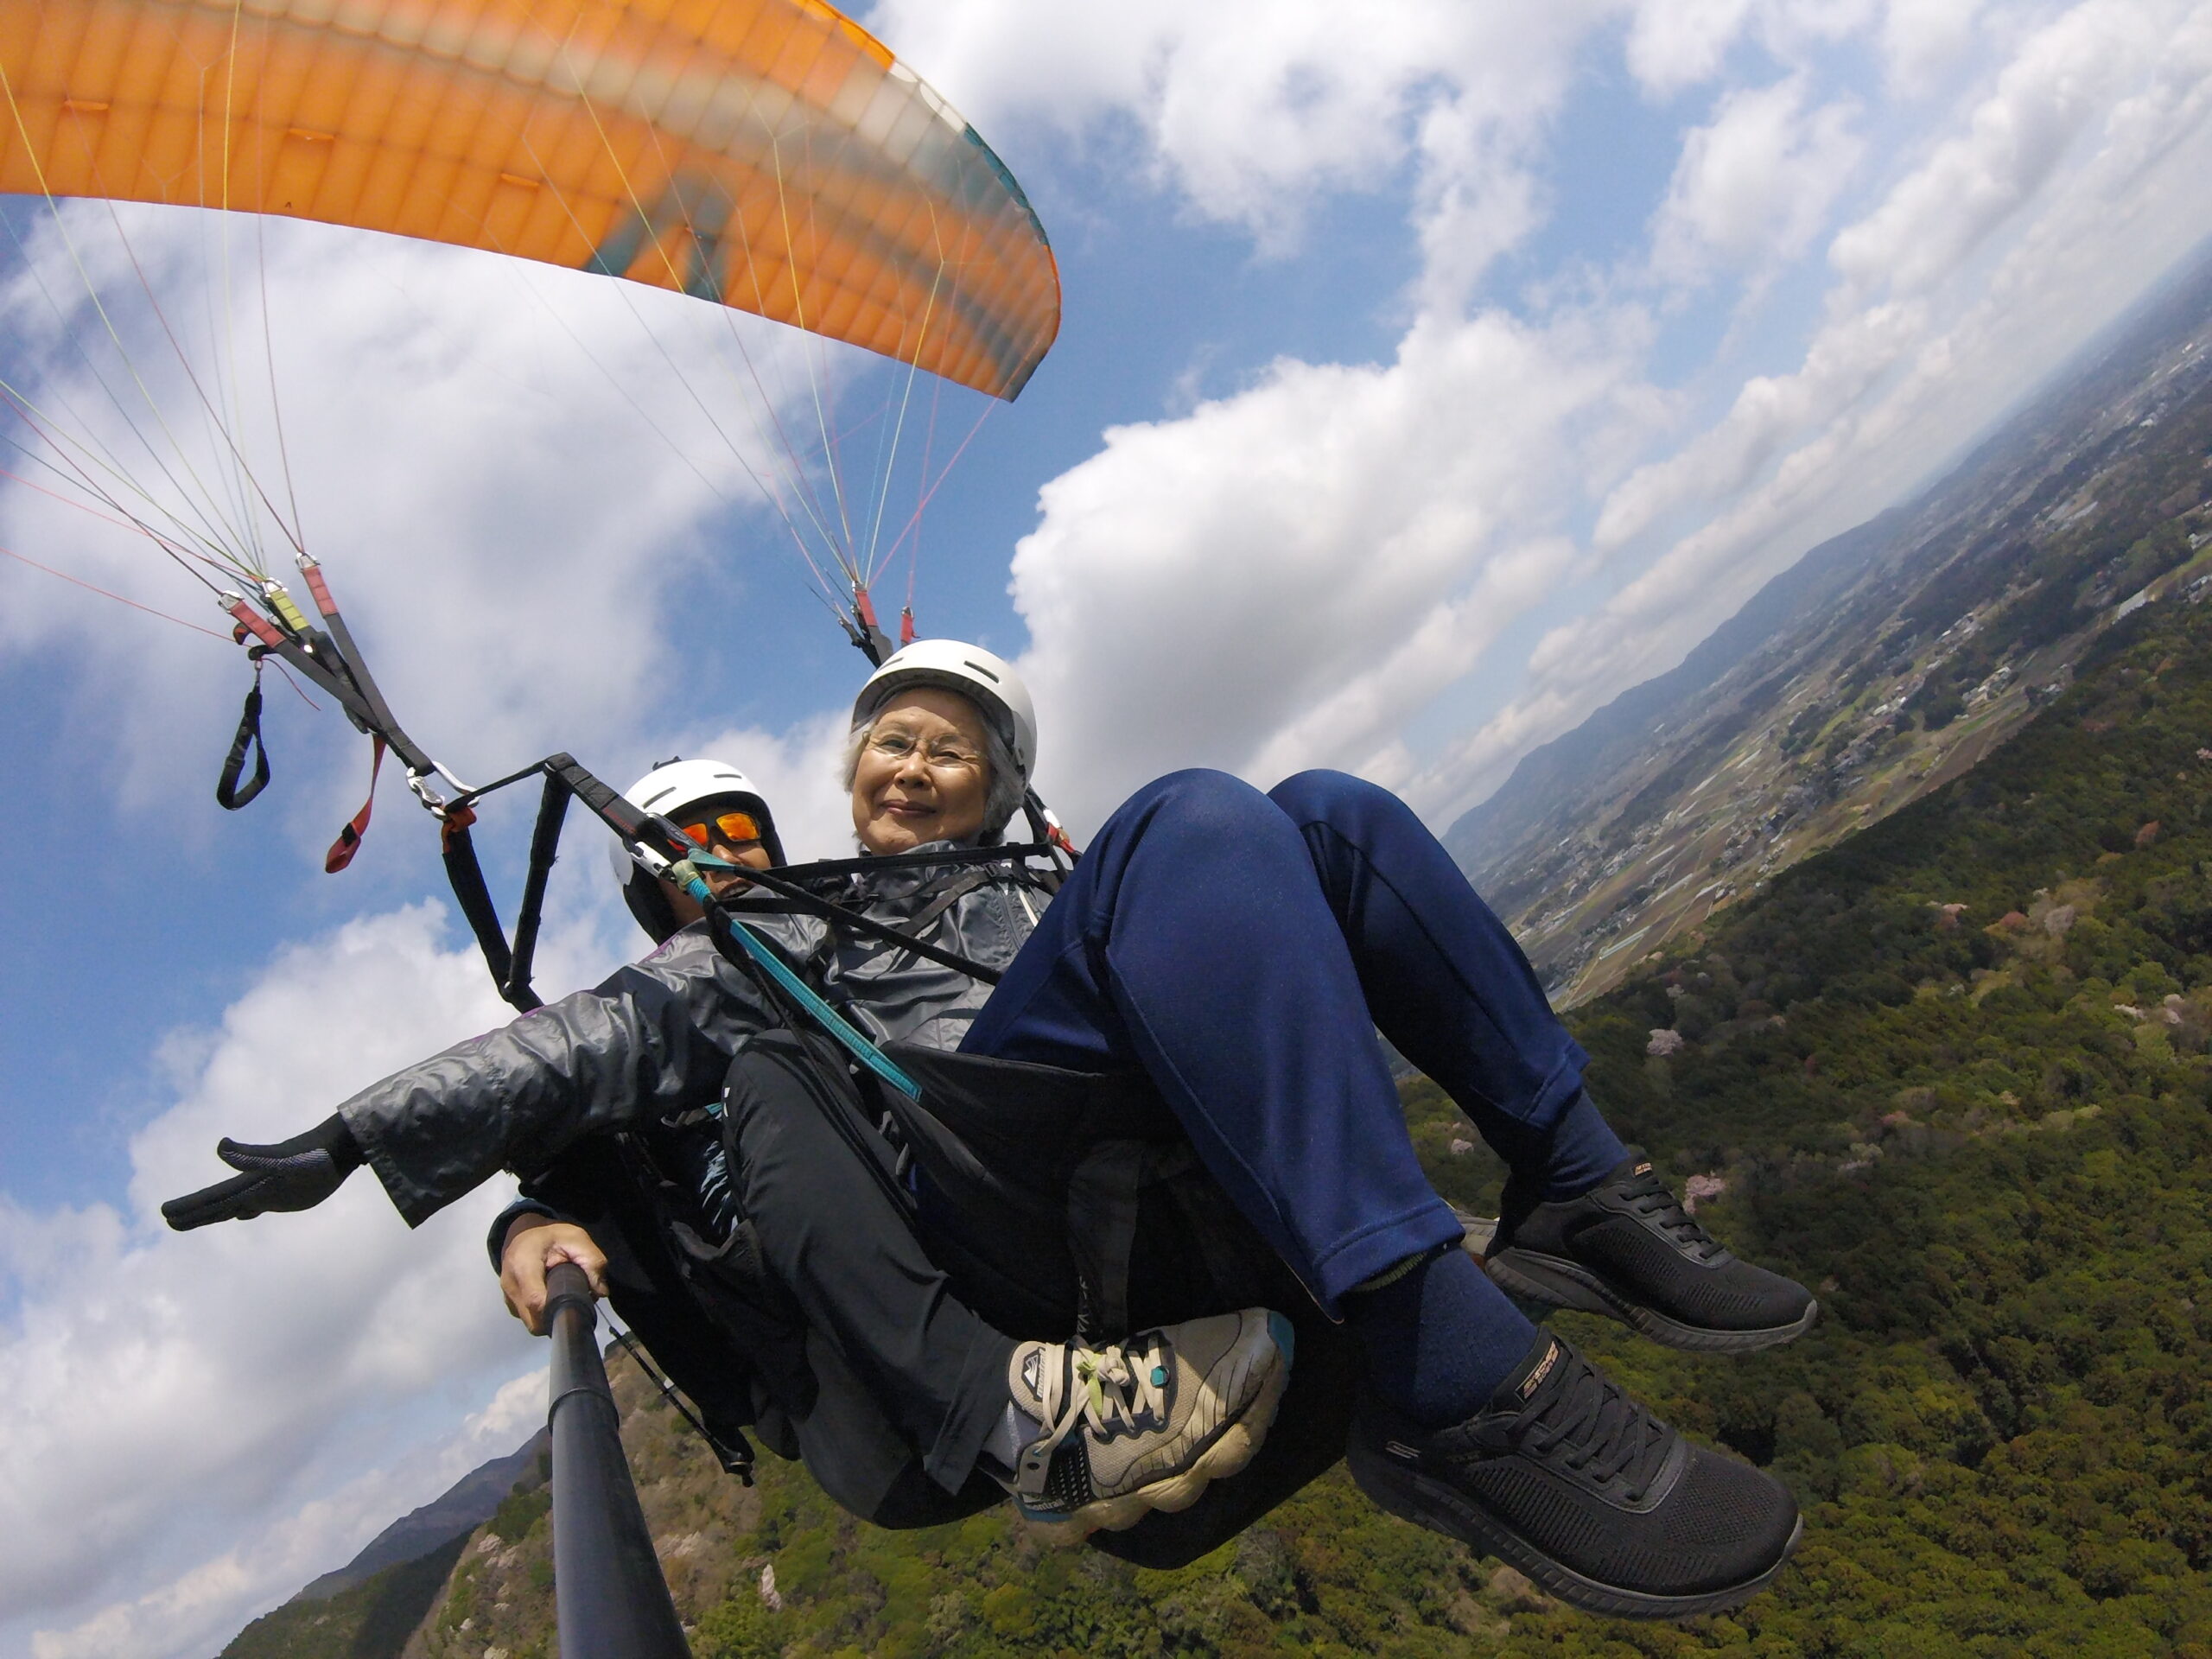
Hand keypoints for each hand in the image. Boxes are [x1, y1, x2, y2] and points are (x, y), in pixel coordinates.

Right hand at [161, 1115, 362, 1230]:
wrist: (338, 1150)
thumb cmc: (312, 1155)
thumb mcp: (282, 1159)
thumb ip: (251, 1156)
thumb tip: (219, 1146)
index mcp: (247, 1182)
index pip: (211, 1198)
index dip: (188, 1207)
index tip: (164, 1213)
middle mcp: (252, 1187)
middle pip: (216, 1205)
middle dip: (191, 1214)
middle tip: (167, 1220)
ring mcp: (267, 1192)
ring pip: (232, 1207)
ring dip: (211, 1215)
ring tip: (190, 1221)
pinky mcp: (284, 1196)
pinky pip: (257, 1207)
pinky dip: (243, 1212)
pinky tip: (241, 1214)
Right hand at [500, 1216, 607, 1334]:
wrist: (522, 1231)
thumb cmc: (549, 1234)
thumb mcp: (576, 1238)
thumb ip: (592, 1261)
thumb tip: (601, 1292)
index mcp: (523, 1266)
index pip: (536, 1301)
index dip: (557, 1310)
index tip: (576, 1306)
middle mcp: (511, 1285)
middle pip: (533, 1321)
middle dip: (556, 1318)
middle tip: (574, 1304)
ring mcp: (507, 1297)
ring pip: (531, 1323)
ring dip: (549, 1318)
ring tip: (563, 1299)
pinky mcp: (509, 1303)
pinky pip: (528, 1318)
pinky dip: (541, 1315)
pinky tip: (552, 1299)